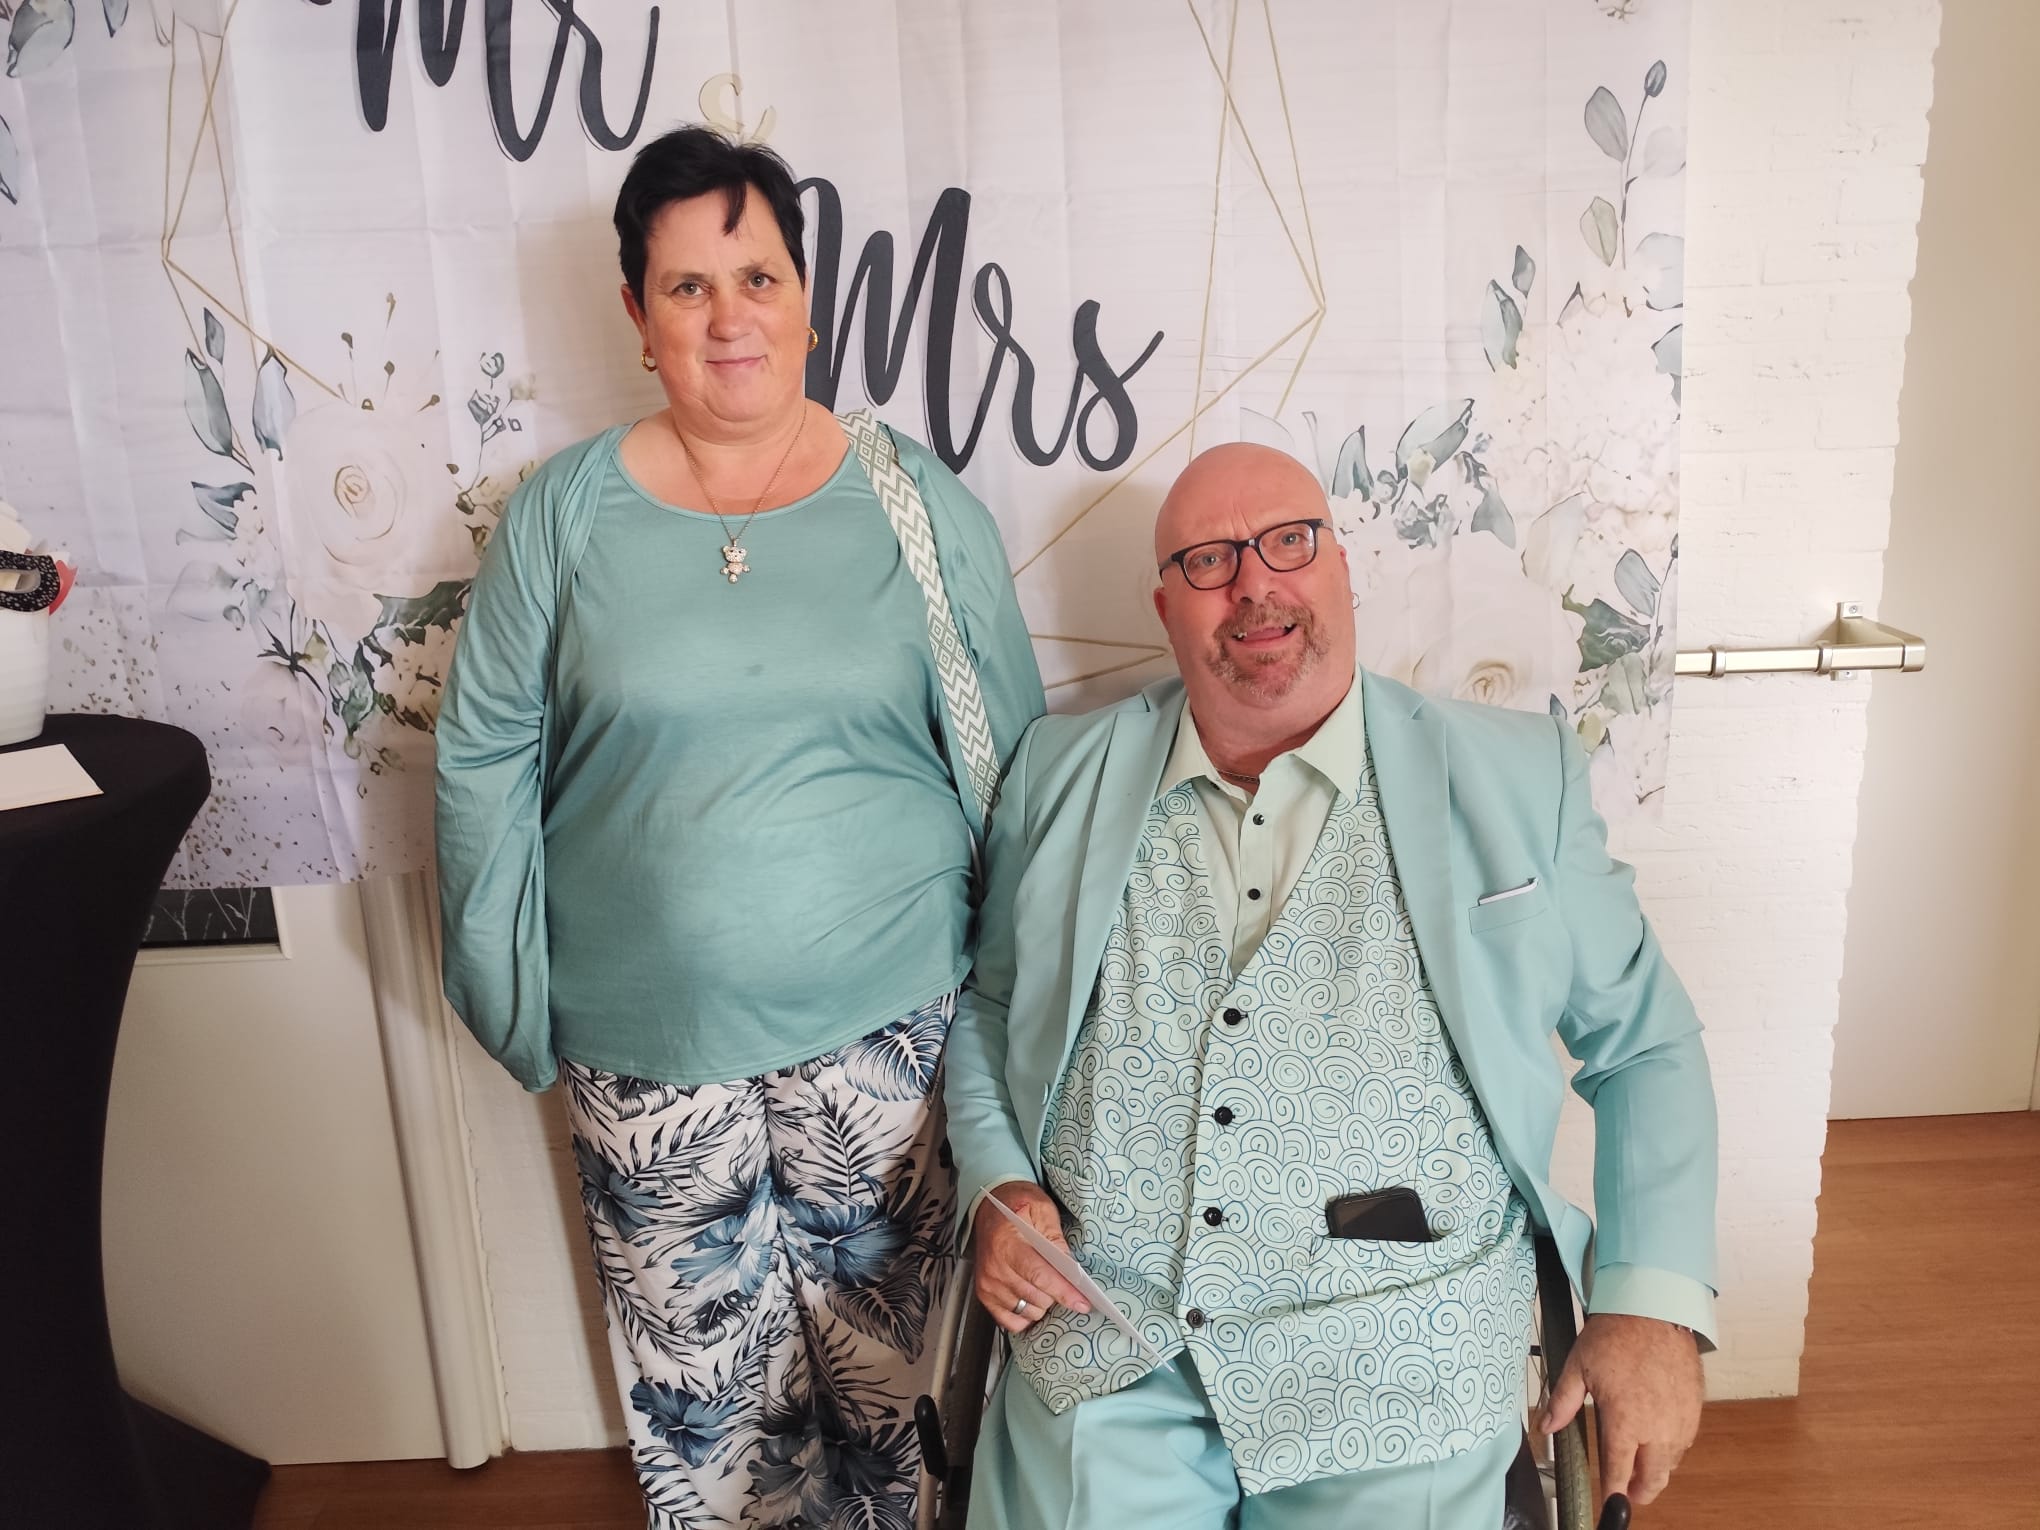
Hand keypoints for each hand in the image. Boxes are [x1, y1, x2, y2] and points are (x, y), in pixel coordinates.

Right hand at [971, 1180, 1090, 1334]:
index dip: (1063, 1291)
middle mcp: (994, 1268)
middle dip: (1056, 1293)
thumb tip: (1070, 1268)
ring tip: (1043, 1283)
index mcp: (1007, 1244)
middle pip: (1036, 1297)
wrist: (989, 1208)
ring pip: (1028, 1311)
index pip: (1039, 1275)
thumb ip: (1056, 1238)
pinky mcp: (985, 1296)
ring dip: (1043, 1303)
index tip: (1083, 1303)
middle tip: (1061, 1277)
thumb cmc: (1016, 1206)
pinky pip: (1012, 1321)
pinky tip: (1032, 1299)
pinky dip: (1027, 1315)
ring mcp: (987, 1285)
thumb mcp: (1041, 1208)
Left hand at [1539, 1313, 1702, 1506]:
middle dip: (1639, 1492)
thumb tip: (1546, 1428)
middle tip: (1626, 1493)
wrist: (1654, 1310)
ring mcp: (1680, 1421)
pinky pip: (1684, 1443)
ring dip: (1656, 1471)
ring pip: (1671, 1464)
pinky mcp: (1695, 1410)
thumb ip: (1563, 1402)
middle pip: (1653, 1479)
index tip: (1609, 1504)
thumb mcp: (1578, 1366)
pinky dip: (1671, 1450)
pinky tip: (1658, 1442)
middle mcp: (1657, 1428)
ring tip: (1640, 1467)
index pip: (1619, 1472)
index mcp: (1625, 1422)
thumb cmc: (1614, 1336)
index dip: (1613, 1494)